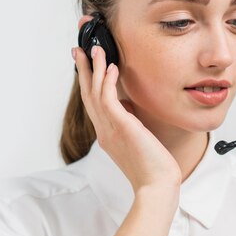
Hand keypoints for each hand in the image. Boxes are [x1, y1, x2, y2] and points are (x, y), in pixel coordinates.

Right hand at [72, 33, 181, 193]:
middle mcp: (104, 131)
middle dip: (83, 70)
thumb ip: (130, 124)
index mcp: (107, 134)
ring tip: (96, 49)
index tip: (87, 65)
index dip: (88, 82)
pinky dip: (107, 81)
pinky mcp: (121, 127)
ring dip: (94, 68)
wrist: (157, 187)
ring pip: (95, 93)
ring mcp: (110, 129)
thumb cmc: (153, 168)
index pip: (93, 103)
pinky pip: (109, 99)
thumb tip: (130, 108)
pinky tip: (111, 67)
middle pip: (88, 94)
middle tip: (78, 50)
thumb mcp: (138, 141)